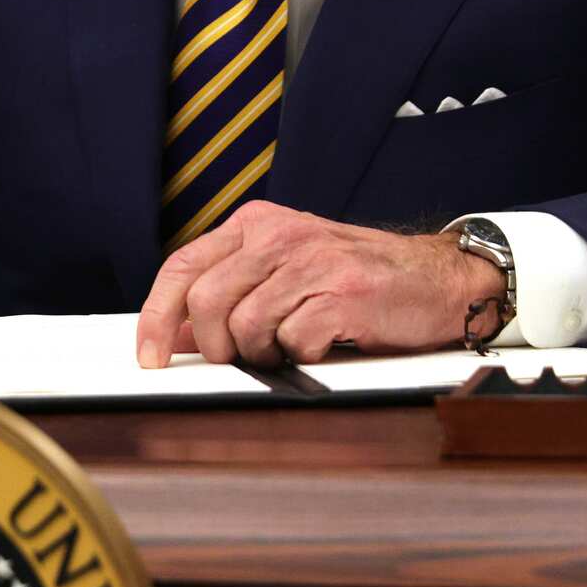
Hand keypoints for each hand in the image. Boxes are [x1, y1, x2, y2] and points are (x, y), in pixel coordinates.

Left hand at [136, 201, 506, 367]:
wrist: (438, 280)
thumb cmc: (356, 282)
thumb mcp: (283, 274)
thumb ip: (229, 296)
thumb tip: (175, 337)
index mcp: (256, 225)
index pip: (182, 267)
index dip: (156, 317)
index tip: (147, 356)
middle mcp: (279, 235)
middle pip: (205, 300)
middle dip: (213, 346)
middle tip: (238, 361)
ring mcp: (312, 261)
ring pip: (245, 326)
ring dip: (261, 355)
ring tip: (292, 347)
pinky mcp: (343, 293)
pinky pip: (292, 341)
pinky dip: (301, 357)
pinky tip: (323, 343)